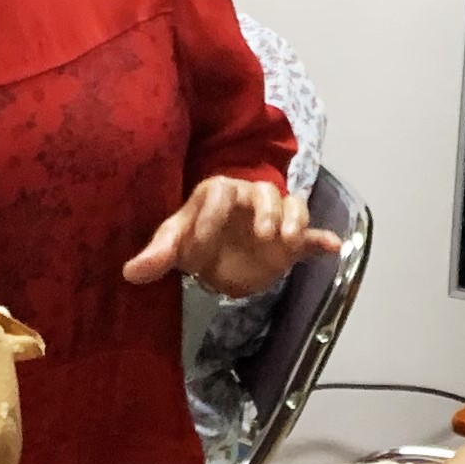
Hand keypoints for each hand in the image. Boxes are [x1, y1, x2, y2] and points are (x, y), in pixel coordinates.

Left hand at [123, 177, 342, 299]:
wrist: (217, 259)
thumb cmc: (194, 241)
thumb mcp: (175, 248)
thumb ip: (157, 257)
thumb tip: (131, 273)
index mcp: (217, 194)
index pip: (218, 193)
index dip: (210, 218)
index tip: (200, 251)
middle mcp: (248, 199)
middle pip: (264, 190)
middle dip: (266, 209)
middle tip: (263, 235)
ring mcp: (273, 218)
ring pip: (291, 203)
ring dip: (294, 219)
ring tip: (289, 240)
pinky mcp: (290, 241)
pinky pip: (311, 234)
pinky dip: (322, 240)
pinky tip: (333, 248)